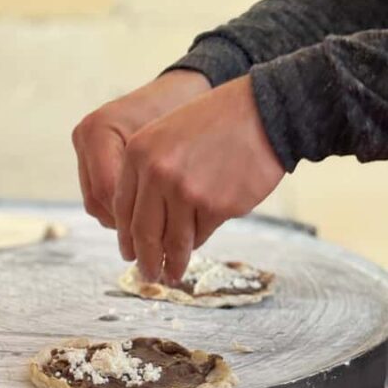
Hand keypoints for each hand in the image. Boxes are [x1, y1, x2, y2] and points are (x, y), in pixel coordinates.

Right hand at [72, 70, 210, 226]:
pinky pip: (99, 194)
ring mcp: (84, 146)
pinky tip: (146, 214)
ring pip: (96, 203)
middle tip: (157, 240)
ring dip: (123, 220)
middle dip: (127, 224)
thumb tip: (153, 231)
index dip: (133, 217)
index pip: (108, 190)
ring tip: (154, 229)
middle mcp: (85, 137)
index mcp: (99, 129)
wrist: (181, 90)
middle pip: (97, 200)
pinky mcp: (90, 155)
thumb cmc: (183, 112)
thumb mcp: (170, 148)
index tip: (162, 233)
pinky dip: (121, 208)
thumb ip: (155, 184)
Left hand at [114, 75, 284, 283]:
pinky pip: (201, 235)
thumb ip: (148, 173)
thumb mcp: (166, 134)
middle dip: (146, 260)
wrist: (264, 112)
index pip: (123, 208)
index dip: (126, 238)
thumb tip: (140, 227)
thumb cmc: (216, 123)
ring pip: (174, 240)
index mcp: (138, 153)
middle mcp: (157, 173)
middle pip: (144, 231)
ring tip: (172, 276)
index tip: (129, 255)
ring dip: (172, 263)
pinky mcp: (216, 206)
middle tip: (148, 276)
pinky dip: (199, 242)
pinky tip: (198, 246)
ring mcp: (186, 191)